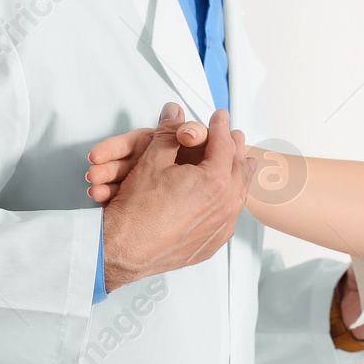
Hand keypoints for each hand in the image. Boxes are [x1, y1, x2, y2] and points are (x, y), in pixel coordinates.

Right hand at [95, 102, 249, 290]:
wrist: (124, 250)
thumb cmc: (136, 210)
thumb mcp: (152, 161)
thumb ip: (168, 134)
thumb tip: (174, 113)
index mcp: (215, 179)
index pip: (224, 144)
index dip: (221, 127)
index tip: (220, 118)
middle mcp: (225, 204)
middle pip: (238, 168)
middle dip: (235, 148)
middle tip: (233, 136)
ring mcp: (221, 226)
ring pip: (238, 194)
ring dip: (238, 175)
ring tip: (238, 163)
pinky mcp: (212, 243)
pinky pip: (228, 218)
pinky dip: (229, 202)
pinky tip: (224, 197)